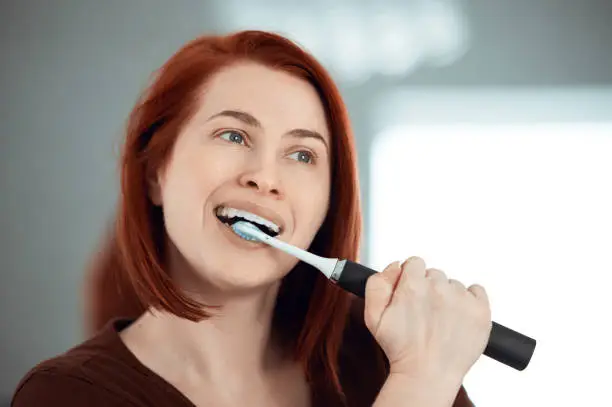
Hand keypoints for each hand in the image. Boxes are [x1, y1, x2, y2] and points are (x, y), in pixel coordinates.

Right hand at [364, 256, 491, 380]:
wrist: (427, 375)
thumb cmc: (400, 349)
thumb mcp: (373, 316)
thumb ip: (377, 284)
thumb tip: (395, 266)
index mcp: (412, 286)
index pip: (415, 263)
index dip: (410, 278)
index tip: (411, 294)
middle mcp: (439, 288)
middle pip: (434, 274)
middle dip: (428, 288)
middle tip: (424, 312)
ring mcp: (462, 298)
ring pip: (453, 284)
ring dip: (448, 296)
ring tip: (440, 320)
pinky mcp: (480, 310)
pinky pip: (477, 290)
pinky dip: (470, 300)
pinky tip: (458, 316)